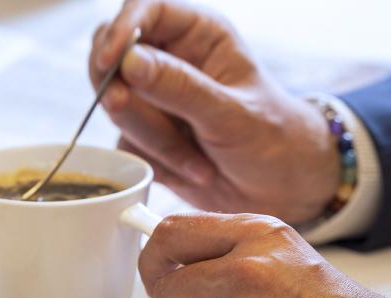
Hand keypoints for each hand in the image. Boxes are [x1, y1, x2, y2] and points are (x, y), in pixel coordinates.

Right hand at [89, 0, 340, 224]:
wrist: (280, 188)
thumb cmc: (272, 139)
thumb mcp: (231, 113)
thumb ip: (179, 86)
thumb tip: (128, 61)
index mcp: (198, 34)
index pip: (144, 9)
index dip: (121, 31)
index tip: (110, 61)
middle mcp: (171, 60)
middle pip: (112, 56)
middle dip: (119, 90)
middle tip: (124, 108)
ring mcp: (153, 99)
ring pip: (117, 107)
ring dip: (153, 139)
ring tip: (199, 160)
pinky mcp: (144, 135)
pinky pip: (126, 144)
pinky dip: (156, 162)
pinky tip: (193, 169)